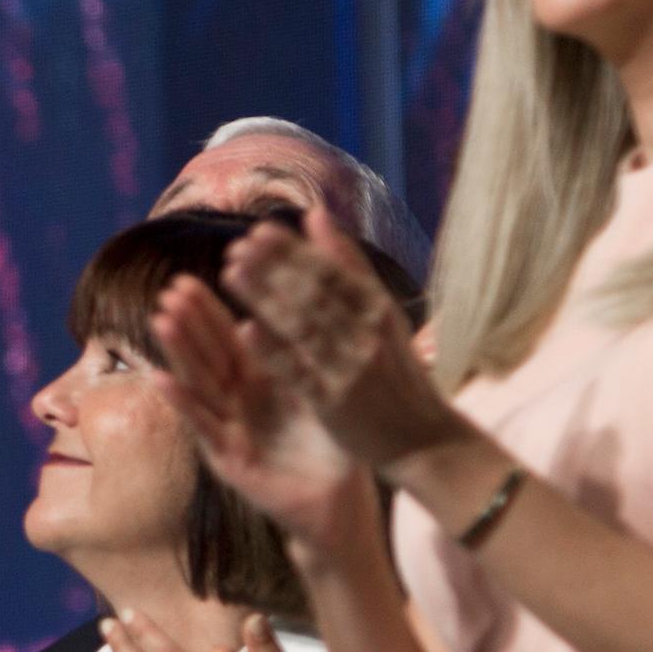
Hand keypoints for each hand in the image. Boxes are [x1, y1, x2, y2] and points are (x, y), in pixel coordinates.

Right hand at [146, 276, 371, 552]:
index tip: (186, 280)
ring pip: (200, 384)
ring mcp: (229, 430)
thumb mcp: (318, 390)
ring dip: (179, 353)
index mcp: (260, 382)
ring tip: (160, 320)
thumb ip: (295, 355)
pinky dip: (183, 402)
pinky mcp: (228, 459)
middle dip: (188, 324)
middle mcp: (238, 403)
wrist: (340, 500)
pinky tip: (162, 378)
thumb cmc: (334, 445)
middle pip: (207, 356)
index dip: (207, 311)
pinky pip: (204, 426)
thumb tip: (258, 319)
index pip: (226, 339)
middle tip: (169, 291)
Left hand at [214, 211, 467, 472]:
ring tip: (230, 274)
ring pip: (303, 326)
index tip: (259, 231)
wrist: (422, 438)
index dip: (293, 251)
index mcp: (380, 309)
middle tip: (236, 247)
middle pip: (314, 294)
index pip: (332, 271)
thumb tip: (315, 214)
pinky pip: (300, 372)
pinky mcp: (335, 404)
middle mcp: (367, 334)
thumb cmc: (396, 370)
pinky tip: (245, 330)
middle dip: (273, 267)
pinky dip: (274, 350)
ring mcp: (351, 369)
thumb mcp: (383, 313)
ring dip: (264, 297)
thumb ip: (349, 266)